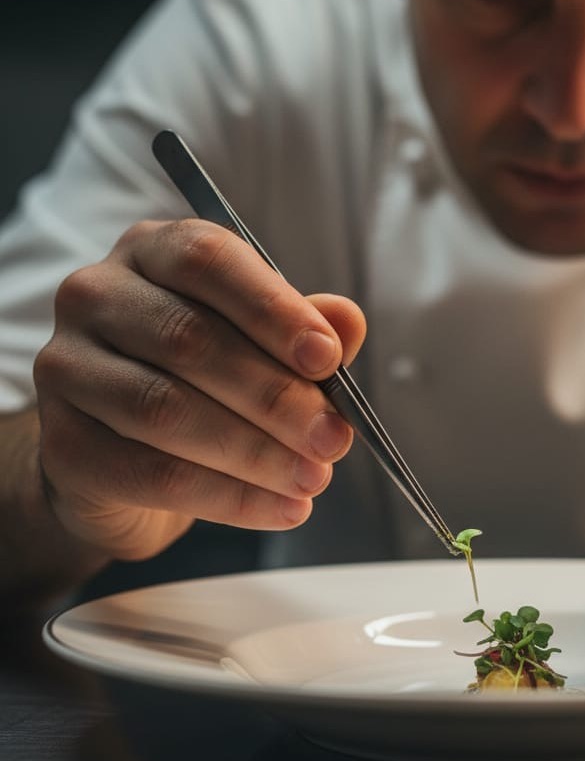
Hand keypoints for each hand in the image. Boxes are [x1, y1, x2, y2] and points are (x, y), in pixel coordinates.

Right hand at [33, 219, 365, 560]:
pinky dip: (227, 496)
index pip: (208, 261)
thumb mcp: (264, 343)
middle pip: (189, 340)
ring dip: (256, 452)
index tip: (326, 357)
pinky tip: (278, 508)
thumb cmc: (208, 379)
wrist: (130, 455)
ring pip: (166, 409)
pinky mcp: (61, 443)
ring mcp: (66, 368)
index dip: (272, 309)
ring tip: (313, 478)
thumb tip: (347, 321)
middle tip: (334, 438)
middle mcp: (97, 296)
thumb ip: (306, 331)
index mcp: (153, 251)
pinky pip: (150, 474)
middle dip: (275, 396)